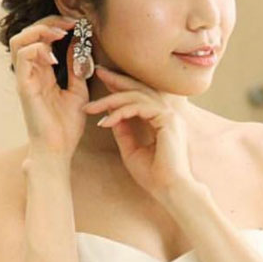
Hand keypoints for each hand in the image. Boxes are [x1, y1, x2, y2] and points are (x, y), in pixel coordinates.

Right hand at [10, 15, 88, 158]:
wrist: (59, 149)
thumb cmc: (66, 126)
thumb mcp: (78, 90)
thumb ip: (76, 67)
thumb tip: (80, 44)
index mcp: (43, 72)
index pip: (41, 37)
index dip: (57, 25)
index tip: (78, 24)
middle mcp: (31, 72)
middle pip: (28, 33)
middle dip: (49, 22)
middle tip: (71, 24)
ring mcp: (25, 78)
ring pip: (19, 40)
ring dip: (40, 31)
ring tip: (60, 34)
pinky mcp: (24, 87)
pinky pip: (22, 57)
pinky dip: (38, 49)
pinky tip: (55, 57)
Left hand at [83, 66, 193, 199]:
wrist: (170, 190)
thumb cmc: (155, 176)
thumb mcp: (131, 150)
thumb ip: (124, 132)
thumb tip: (112, 115)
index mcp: (163, 121)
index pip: (141, 97)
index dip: (122, 88)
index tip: (104, 81)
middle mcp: (168, 115)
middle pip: (141, 88)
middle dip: (118, 80)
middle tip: (98, 71)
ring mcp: (170, 116)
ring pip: (137, 96)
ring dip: (112, 100)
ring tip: (91, 107)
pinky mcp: (168, 120)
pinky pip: (140, 107)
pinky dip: (121, 112)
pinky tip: (106, 121)